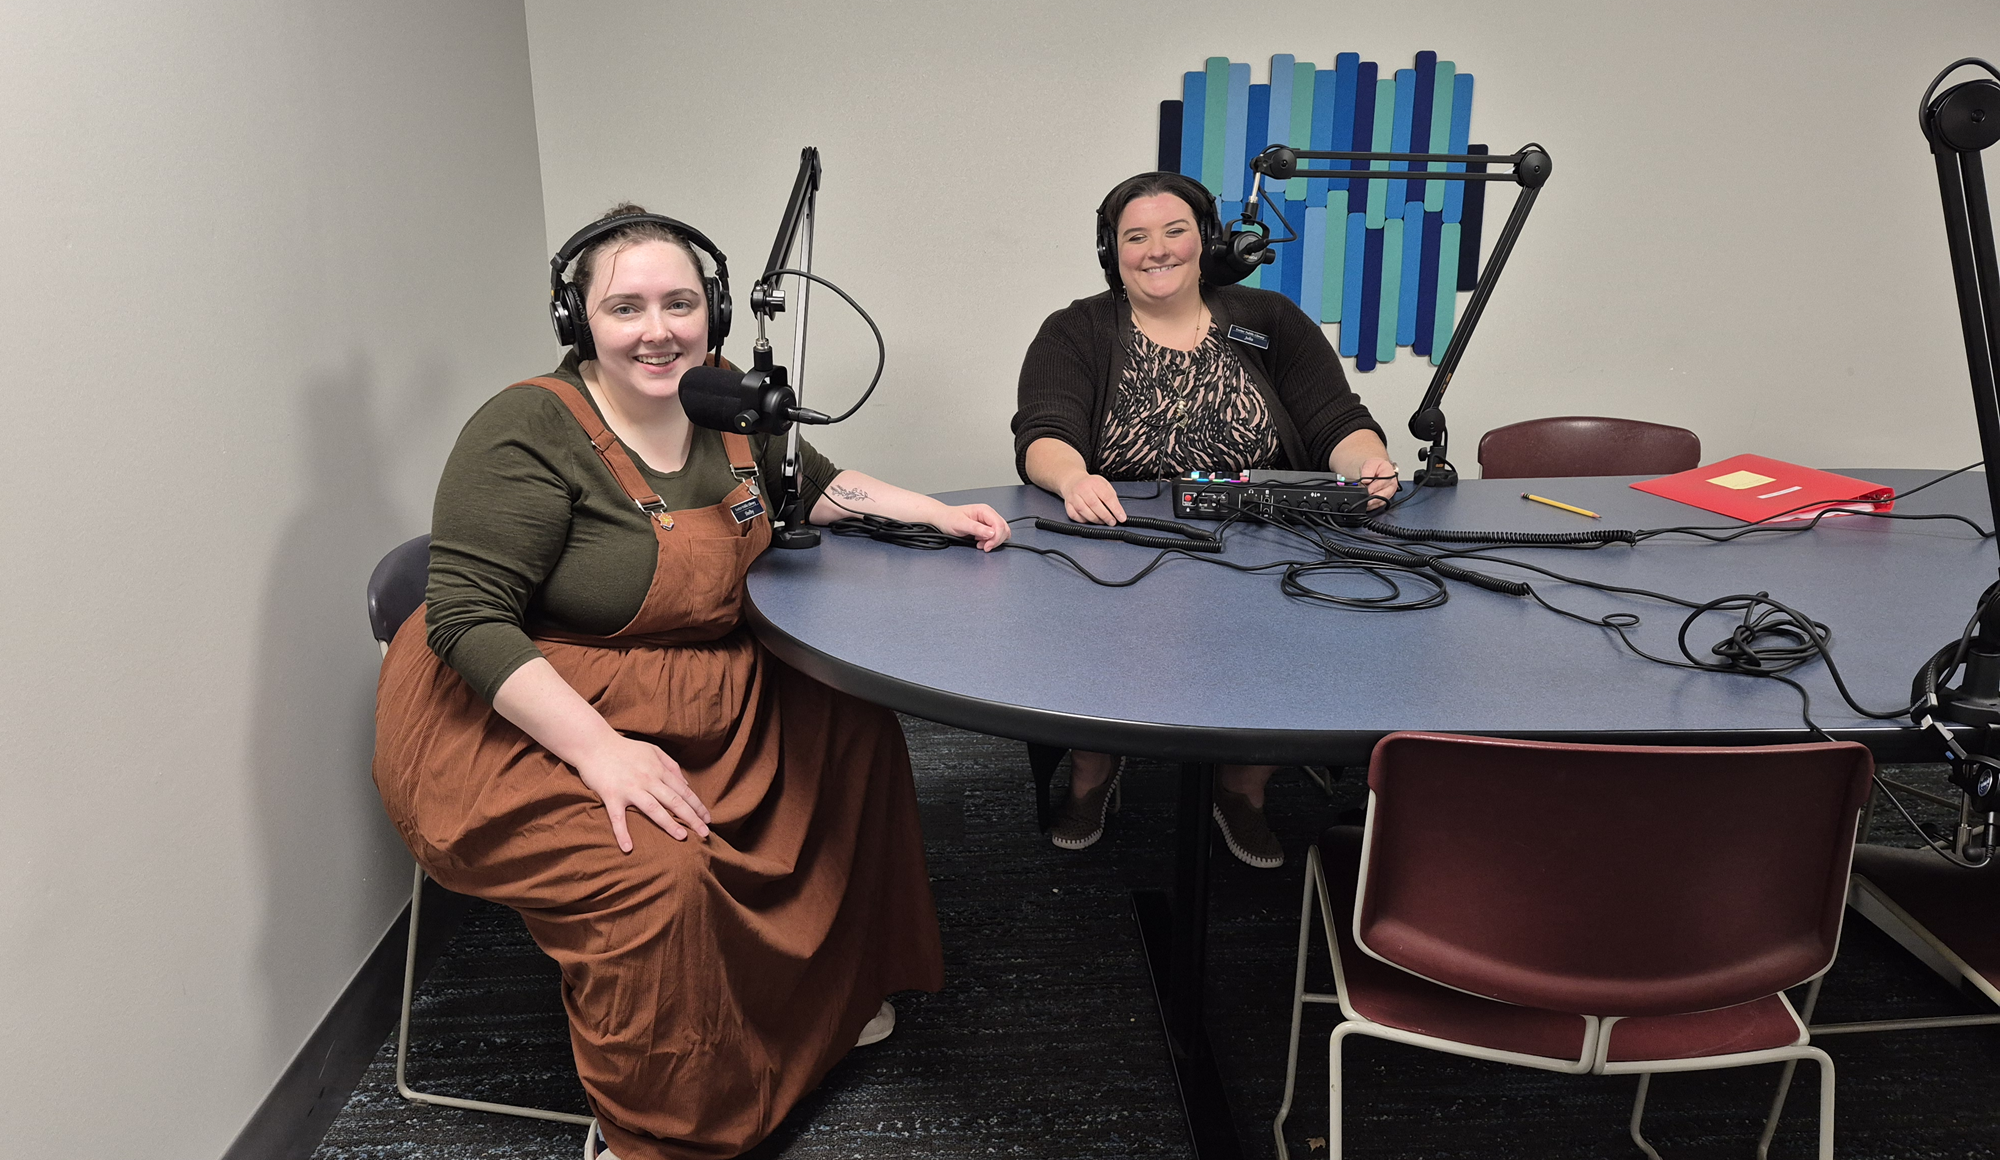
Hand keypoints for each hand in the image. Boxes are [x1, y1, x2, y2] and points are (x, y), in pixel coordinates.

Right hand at [572, 735, 711, 851]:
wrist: (594, 744)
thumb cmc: (625, 749)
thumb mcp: (653, 751)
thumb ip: (671, 765)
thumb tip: (686, 783)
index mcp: (658, 770)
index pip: (683, 791)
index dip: (697, 806)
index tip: (708, 819)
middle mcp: (648, 780)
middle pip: (674, 801)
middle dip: (692, 818)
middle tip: (705, 834)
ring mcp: (630, 788)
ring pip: (653, 809)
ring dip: (669, 824)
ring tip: (682, 837)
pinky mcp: (611, 796)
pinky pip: (617, 818)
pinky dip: (622, 833)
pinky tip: (628, 848)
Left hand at [934, 503, 1012, 550]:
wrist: (942, 519)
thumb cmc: (949, 518)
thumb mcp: (961, 524)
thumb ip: (976, 529)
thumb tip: (991, 533)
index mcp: (984, 510)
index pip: (999, 525)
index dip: (996, 537)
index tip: (987, 546)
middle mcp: (988, 515)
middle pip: (1003, 529)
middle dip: (996, 540)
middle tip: (984, 547)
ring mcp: (988, 521)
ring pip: (1001, 533)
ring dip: (993, 541)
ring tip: (981, 544)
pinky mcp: (986, 528)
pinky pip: (995, 535)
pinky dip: (991, 542)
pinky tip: (981, 542)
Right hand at [1058, 473, 1127, 524]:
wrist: (1072, 480)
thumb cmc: (1090, 484)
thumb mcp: (1104, 484)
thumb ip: (1111, 496)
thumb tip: (1118, 511)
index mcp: (1094, 482)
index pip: (1107, 497)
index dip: (1115, 509)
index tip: (1122, 517)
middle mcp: (1082, 489)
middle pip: (1094, 504)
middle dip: (1106, 516)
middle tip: (1112, 522)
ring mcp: (1073, 497)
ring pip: (1084, 511)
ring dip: (1095, 519)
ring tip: (1102, 522)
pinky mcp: (1067, 505)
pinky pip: (1074, 515)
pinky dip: (1083, 520)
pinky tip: (1090, 520)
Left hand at [1356, 456, 1399, 503]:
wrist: (1377, 470)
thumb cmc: (1375, 467)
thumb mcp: (1370, 463)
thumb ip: (1368, 471)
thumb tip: (1366, 481)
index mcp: (1389, 473)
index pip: (1384, 481)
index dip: (1376, 487)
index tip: (1368, 490)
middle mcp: (1392, 483)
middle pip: (1385, 493)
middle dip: (1375, 498)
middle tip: (1366, 500)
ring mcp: (1390, 491)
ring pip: (1384, 500)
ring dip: (1374, 503)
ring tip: (1366, 503)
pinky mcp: (1386, 497)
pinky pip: (1381, 504)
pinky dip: (1374, 506)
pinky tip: (1367, 506)